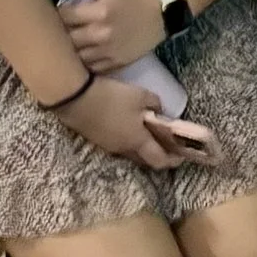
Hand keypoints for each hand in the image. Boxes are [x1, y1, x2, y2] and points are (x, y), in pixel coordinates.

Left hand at [58, 0, 164, 70]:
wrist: (160, 16)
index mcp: (99, 12)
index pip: (62, 16)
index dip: (52, 14)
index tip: (48, 12)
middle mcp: (101, 34)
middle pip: (64, 39)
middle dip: (55, 34)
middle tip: (51, 30)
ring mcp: (107, 52)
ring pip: (73, 57)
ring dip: (66, 51)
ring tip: (62, 44)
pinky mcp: (113, 64)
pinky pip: (88, 69)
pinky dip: (80, 64)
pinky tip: (79, 56)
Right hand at [58, 71, 217, 169]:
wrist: (74, 97)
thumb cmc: (113, 97)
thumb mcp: (141, 96)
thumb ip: (155, 104)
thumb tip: (159, 110)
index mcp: (137, 141)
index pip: (159, 160)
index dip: (172, 160)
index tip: (182, 156)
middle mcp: (122, 149)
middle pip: (144, 159)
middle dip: (158, 154)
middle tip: (168, 144)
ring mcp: (106, 145)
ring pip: (129, 152)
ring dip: (141, 147)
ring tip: (149, 133)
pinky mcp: (95, 138)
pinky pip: (117, 144)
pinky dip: (127, 140)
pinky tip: (129, 127)